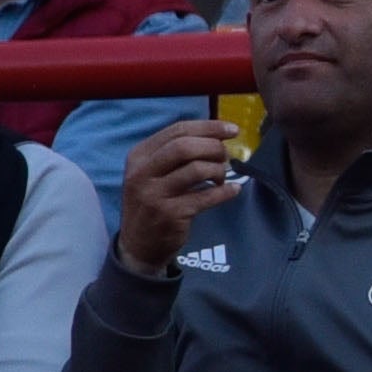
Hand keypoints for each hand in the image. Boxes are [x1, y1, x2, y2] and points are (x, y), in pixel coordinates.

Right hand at [112, 118, 240, 279]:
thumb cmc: (152, 201)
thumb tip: (216, 133)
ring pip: (197, 169)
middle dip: (214, 147)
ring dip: (218, 170)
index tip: (232, 130)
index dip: (209, 127)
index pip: (177, 130)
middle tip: (226, 156)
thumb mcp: (151, 172)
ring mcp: (155, 194)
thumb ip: (174, 152)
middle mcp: (142, 173)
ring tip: (221, 177)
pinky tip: (232, 190)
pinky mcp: (171, 214)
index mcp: (139, 156)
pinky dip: (225, 191)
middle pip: (185, 147)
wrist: (139, 244)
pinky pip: (207, 196)